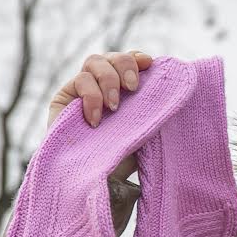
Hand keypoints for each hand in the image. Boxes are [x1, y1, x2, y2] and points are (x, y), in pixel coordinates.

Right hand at [47, 50, 154, 180]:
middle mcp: (104, 84)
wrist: (99, 180)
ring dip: (108, 80)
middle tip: (132, 88)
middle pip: (112, 57)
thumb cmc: (126, 156)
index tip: (149, 64)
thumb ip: (153, 106)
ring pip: (94, 62)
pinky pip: (79, 82)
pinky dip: (91, 97)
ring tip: (114, 108)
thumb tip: (171, 87)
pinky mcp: (64, 98)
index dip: (137, 58)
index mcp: (126, 88)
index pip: (131, 60)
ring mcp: (83, 89)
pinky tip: (96, 119)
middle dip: (125, 66)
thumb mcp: (146, 128)